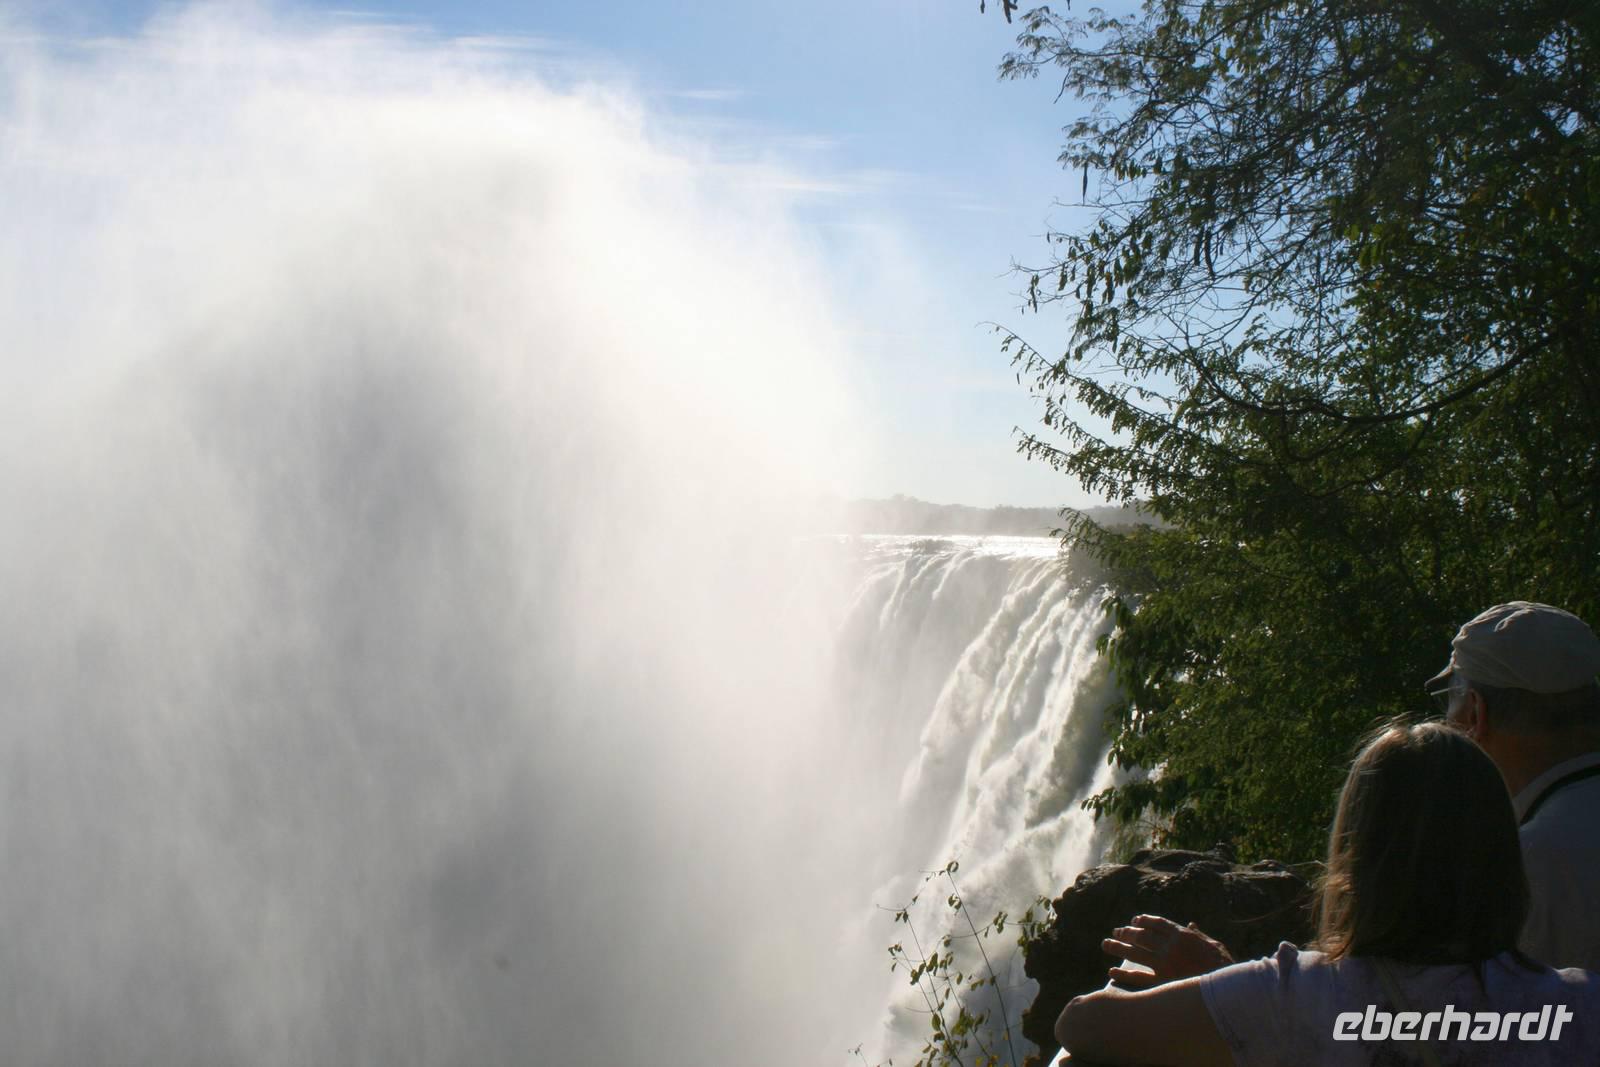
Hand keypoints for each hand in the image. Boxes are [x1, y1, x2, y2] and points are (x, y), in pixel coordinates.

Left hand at [1102, 914, 1233, 988]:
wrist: (1229, 993)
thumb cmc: (1225, 967)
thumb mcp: (1214, 945)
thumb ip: (1199, 935)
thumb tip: (1191, 924)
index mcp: (1184, 935)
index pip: (1158, 923)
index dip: (1144, 920)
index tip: (1134, 920)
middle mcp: (1171, 947)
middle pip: (1143, 936)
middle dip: (1127, 933)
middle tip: (1116, 932)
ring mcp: (1166, 965)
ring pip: (1136, 953)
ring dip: (1118, 947)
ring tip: (1105, 944)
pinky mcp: (1163, 984)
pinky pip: (1138, 978)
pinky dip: (1123, 974)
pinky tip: (1112, 971)